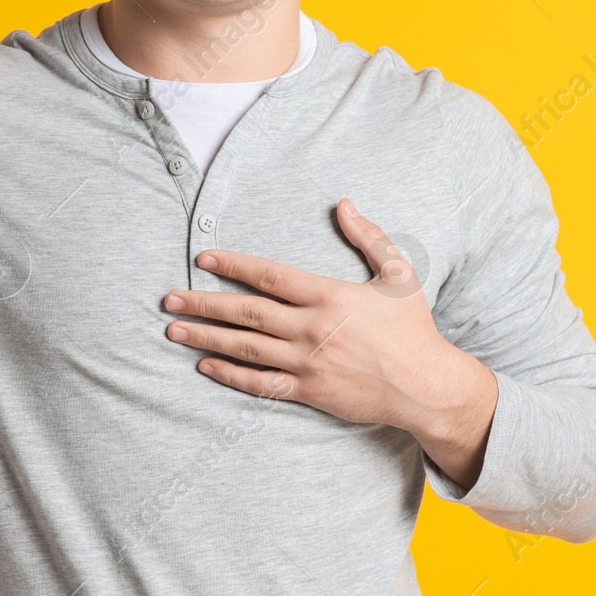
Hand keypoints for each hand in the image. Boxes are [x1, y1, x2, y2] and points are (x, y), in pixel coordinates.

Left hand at [163, 199, 493, 432]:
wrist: (426, 385)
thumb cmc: (412, 327)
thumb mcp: (398, 274)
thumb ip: (368, 237)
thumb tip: (344, 203)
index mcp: (329, 296)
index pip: (269, 276)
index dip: (233, 265)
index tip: (203, 259)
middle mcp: (312, 329)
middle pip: (246, 313)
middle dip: (204, 303)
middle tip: (169, 298)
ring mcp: (308, 363)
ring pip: (246, 348)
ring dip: (206, 337)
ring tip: (174, 329)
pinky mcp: (309, 392)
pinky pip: (261, 384)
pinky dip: (231, 375)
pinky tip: (205, 365)